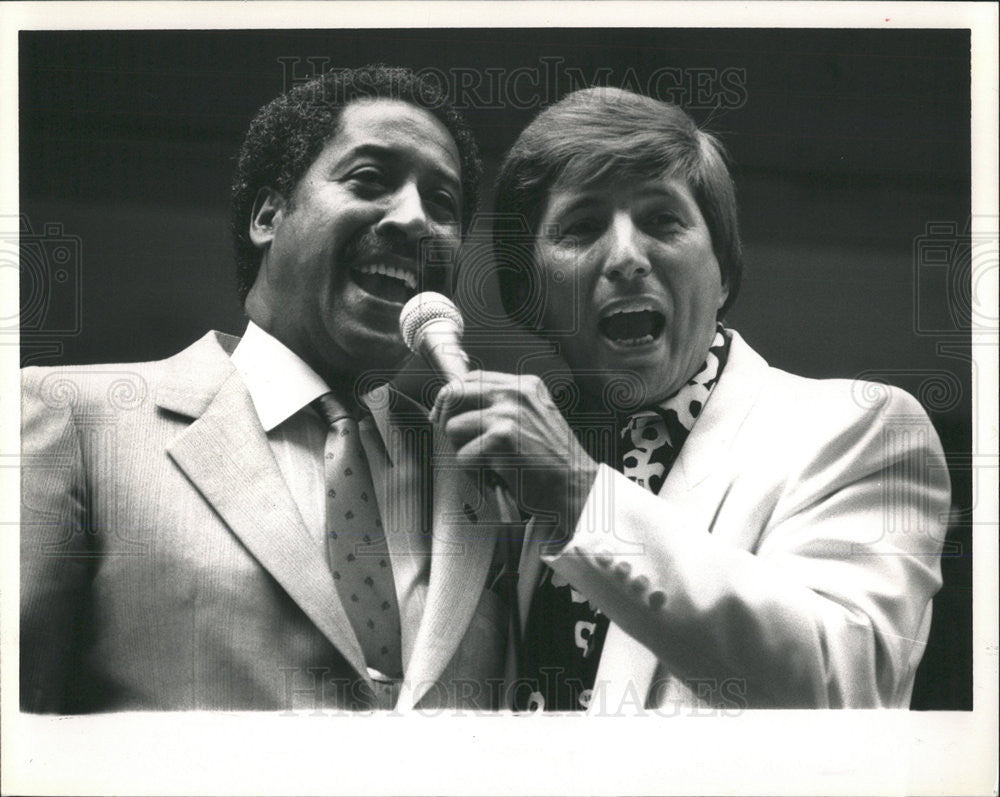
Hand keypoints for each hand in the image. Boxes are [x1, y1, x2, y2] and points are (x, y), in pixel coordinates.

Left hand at [431, 371, 598, 541]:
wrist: (575, 486)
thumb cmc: (553, 461)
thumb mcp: (534, 418)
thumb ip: (503, 406)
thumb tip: (456, 407)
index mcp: (525, 385)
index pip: (471, 378)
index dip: (452, 397)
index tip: (444, 415)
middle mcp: (516, 393)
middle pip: (453, 394)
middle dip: (445, 420)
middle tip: (457, 442)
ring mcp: (508, 414)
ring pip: (452, 428)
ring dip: (463, 452)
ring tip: (487, 465)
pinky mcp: (501, 438)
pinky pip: (462, 456)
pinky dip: (474, 473)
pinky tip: (495, 476)